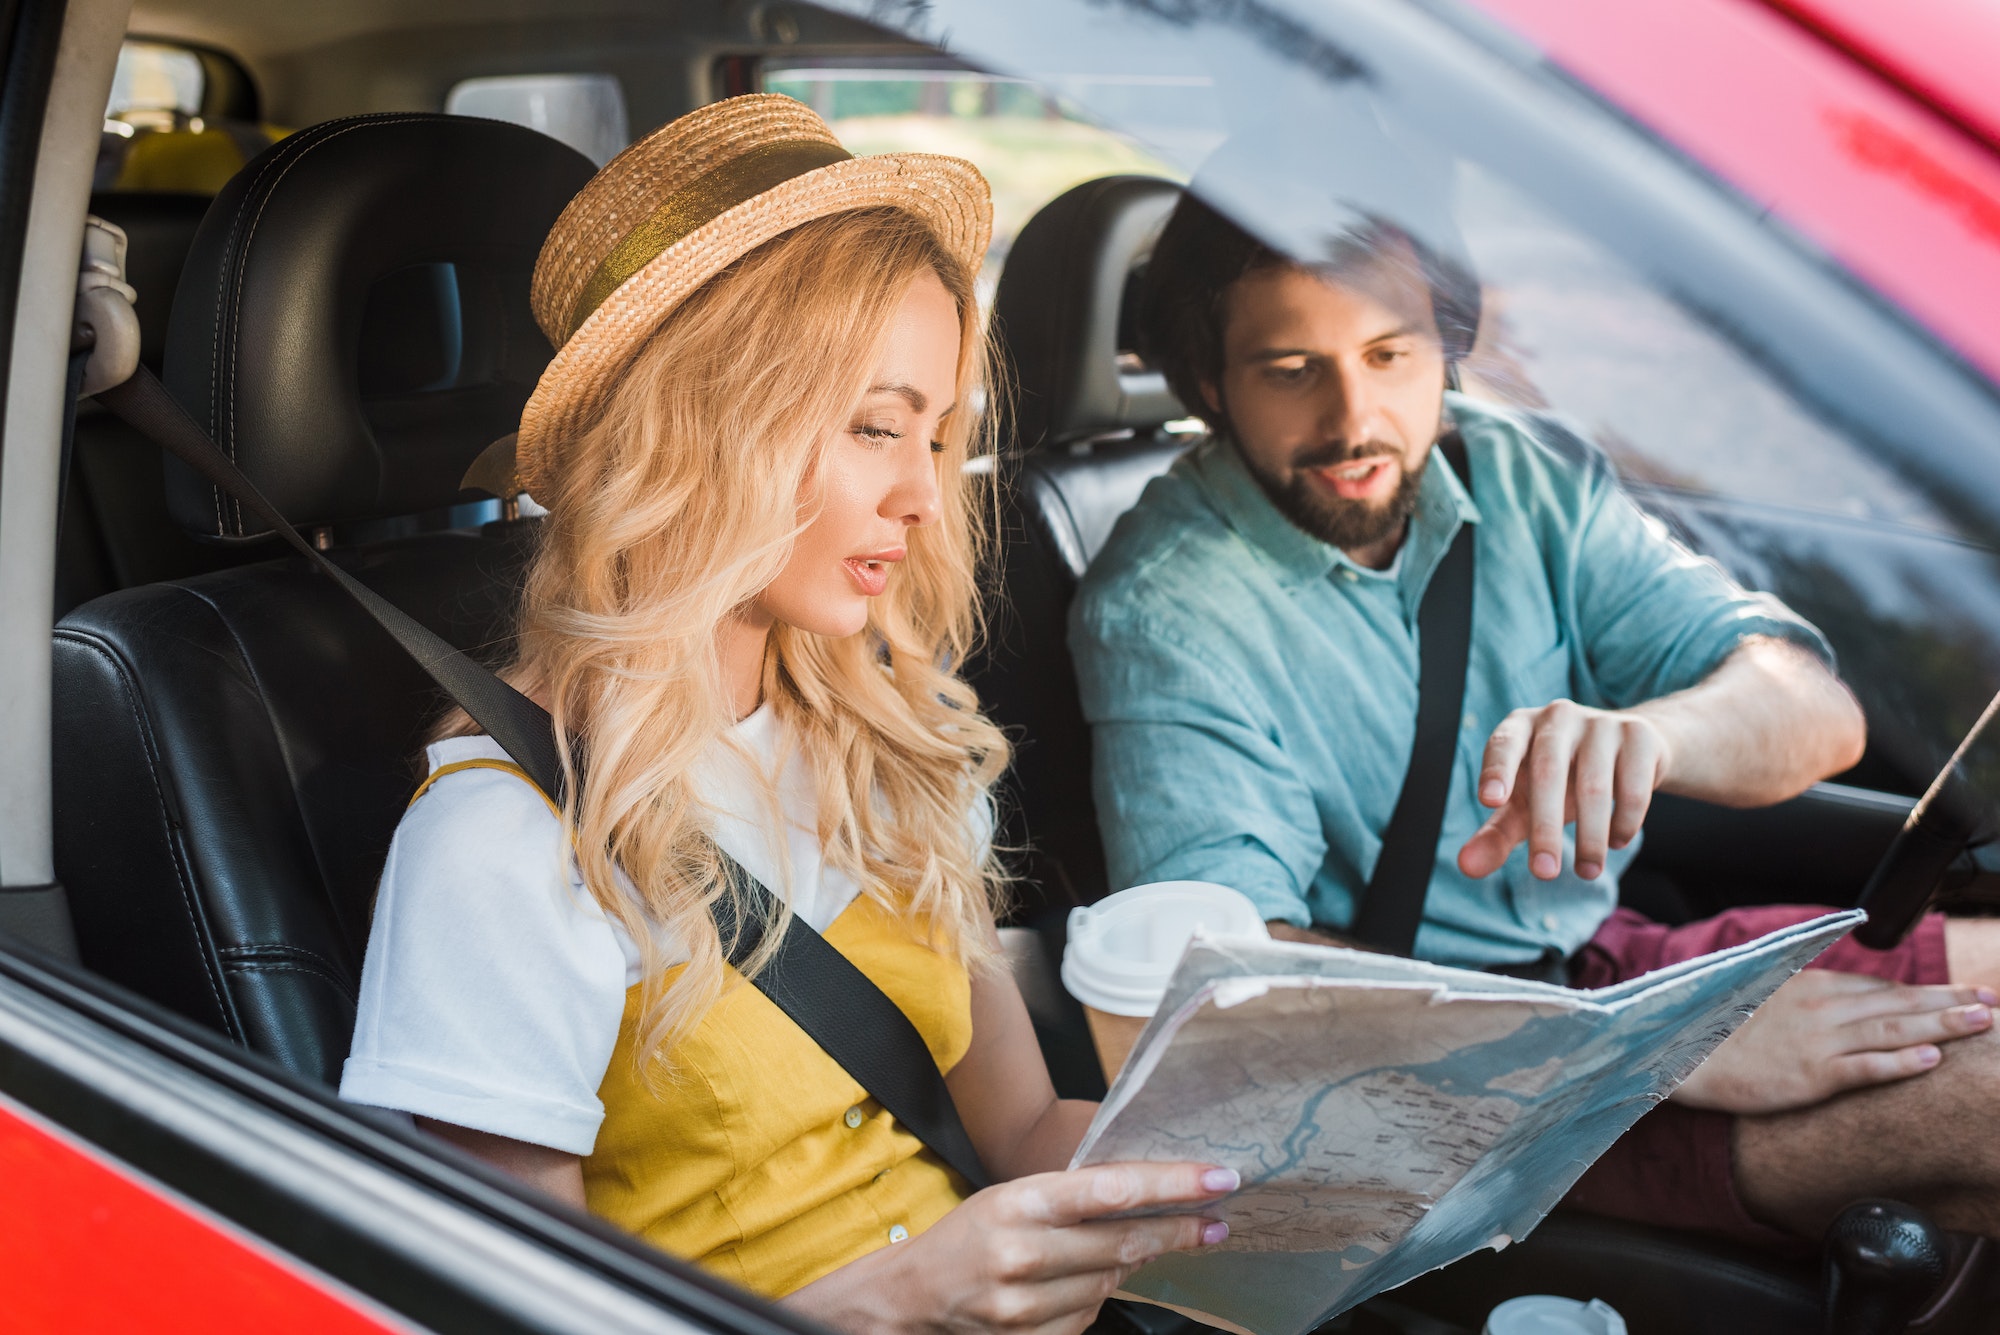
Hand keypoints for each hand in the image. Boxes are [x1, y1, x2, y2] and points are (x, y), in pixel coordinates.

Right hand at [787, 1161, 1235, 1334]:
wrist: (913, 1295)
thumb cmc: (970, 1234)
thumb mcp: (1013, 1196)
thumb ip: (1073, 1196)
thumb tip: (1149, 1193)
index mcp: (1018, 1202)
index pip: (1110, 1190)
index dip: (1171, 1185)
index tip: (1217, 1179)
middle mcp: (1021, 1253)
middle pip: (1122, 1242)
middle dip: (1178, 1230)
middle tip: (1216, 1220)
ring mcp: (1023, 1304)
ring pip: (1110, 1282)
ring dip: (1133, 1263)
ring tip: (1138, 1246)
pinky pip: (1088, 1316)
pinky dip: (1097, 1296)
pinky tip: (1084, 1281)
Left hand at [1458, 699, 1669, 881]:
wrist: (1627, 751)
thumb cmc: (1559, 781)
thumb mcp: (1523, 805)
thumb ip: (1495, 834)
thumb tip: (1467, 867)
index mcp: (1520, 726)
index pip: (1503, 745)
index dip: (1496, 770)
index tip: (1490, 802)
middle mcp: (1558, 717)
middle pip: (1548, 772)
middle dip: (1545, 828)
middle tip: (1544, 874)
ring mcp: (1601, 723)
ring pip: (1594, 785)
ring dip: (1591, 837)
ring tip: (1587, 872)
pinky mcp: (1639, 736)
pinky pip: (1633, 786)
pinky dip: (1624, 821)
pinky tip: (1617, 842)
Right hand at [1674, 970, 1997, 1113]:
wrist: (1682, 1055)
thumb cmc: (1720, 1030)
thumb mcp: (1767, 998)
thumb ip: (1806, 993)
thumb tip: (1840, 994)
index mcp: (1811, 989)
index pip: (1881, 989)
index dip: (1926, 992)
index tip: (1962, 993)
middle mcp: (1821, 1010)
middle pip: (1898, 1003)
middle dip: (1949, 1002)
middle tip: (1992, 1001)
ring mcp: (1818, 1043)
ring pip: (1892, 1029)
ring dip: (1942, 1024)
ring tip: (1981, 1023)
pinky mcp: (1811, 1076)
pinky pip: (1865, 1068)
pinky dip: (1900, 1062)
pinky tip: (1932, 1059)